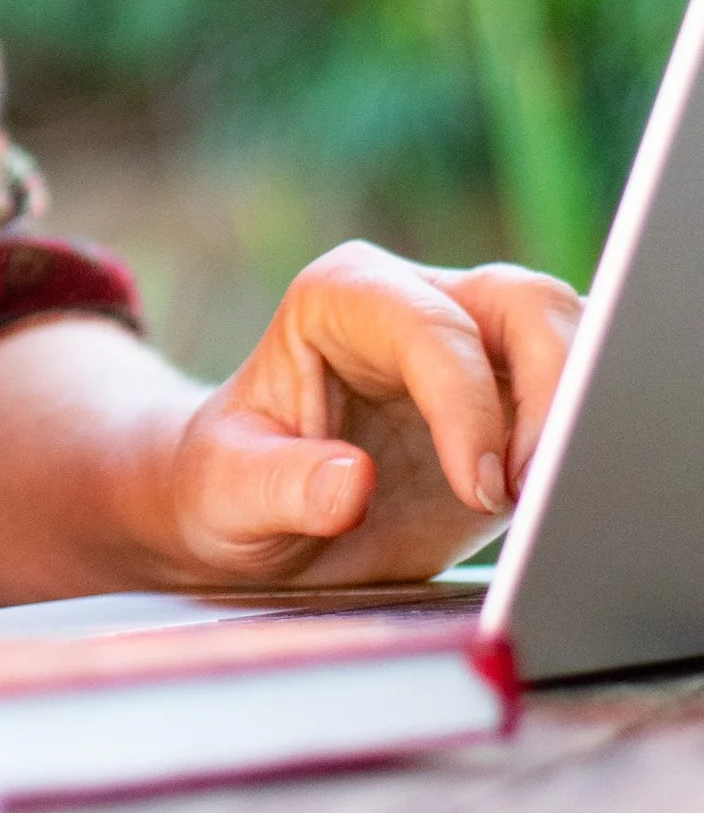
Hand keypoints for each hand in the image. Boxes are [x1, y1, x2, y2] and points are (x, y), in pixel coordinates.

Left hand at [156, 241, 583, 587]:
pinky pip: (578, 395)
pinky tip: (566, 498)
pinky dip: (588, 435)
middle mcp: (416, 305)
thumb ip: (280, 485)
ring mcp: (472, 349)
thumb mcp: (226, 492)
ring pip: (569, 332)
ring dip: (580, 408)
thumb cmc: (224, 487)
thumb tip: (349, 483)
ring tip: (550, 497)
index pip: (430, 327)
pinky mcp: (512, 405)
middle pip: (524, 304)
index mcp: (342, 298)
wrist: (248, 514)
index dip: (466, 403)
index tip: (480, 487)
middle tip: (529, 489)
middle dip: (550, 389)